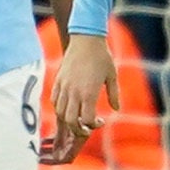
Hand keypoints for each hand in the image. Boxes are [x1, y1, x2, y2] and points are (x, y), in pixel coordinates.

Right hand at [48, 33, 119, 165]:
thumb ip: (114, 94)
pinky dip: (59, 108)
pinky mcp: (58, 81)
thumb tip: (116, 108)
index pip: (86, 120)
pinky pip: (54, 100)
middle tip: (85, 129)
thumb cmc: (102, 56)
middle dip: (78, 130)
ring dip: (67, 120)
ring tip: (76, 119)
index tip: (99, 121)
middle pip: (70, 121)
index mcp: (89, 93)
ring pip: (60, 113)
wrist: (86, 39)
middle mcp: (74, 92)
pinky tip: (68, 107)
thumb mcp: (112, 75)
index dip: (92, 125)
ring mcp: (64, 87)